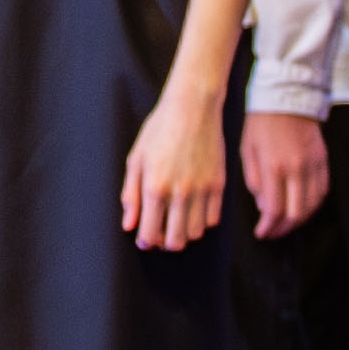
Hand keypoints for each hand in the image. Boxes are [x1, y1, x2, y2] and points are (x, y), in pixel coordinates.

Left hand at [122, 89, 231, 252]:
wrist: (193, 107)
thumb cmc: (160, 129)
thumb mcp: (137, 159)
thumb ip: (131, 195)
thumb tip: (129, 225)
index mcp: (156, 187)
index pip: (150, 233)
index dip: (145, 241)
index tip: (145, 238)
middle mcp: (181, 193)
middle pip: (176, 241)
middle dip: (165, 242)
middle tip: (161, 232)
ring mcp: (203, 190)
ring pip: (195, 233)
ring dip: (184, 233)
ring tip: (176, 220)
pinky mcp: (219, 185)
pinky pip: (212, 219)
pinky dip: (202, 221)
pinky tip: (192, 210)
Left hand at [239, 111, 329, 237]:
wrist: (287, 94)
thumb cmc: (260, 122)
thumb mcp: (247, 150)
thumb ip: (254, 181)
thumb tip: (264, 208)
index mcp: (274, 166)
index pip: (274, 209)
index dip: (268, 227)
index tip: (261, 233)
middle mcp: (296, 168)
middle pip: (296, 213)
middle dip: (283, 229)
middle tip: (272, 232)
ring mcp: (313, 164)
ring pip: (312, 206)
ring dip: (299, 220)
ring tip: (286, 224)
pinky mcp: (323, 160)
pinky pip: (322, 191)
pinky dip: (313, 205)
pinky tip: (302, 208)